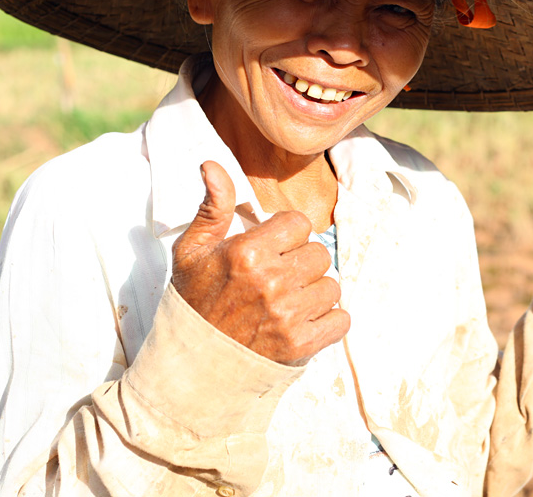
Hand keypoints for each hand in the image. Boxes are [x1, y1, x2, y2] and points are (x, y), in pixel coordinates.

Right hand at [171, 161, 349, 364]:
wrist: (192, 368)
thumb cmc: (193, 304)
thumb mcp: (192, 251)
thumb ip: (212, 207)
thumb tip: (212, 165)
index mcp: (246, 253)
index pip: (299, 223)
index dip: (286, 235)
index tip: (270, 250)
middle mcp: (271, 282)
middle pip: (319, 253)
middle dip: (301, 263)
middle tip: (277, 279)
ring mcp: (289, 315)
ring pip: (332, 286)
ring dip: (314, 293)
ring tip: (287, 303)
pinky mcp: (302, 345)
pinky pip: (341, 319)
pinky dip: (328, 321)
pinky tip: (303, 322)